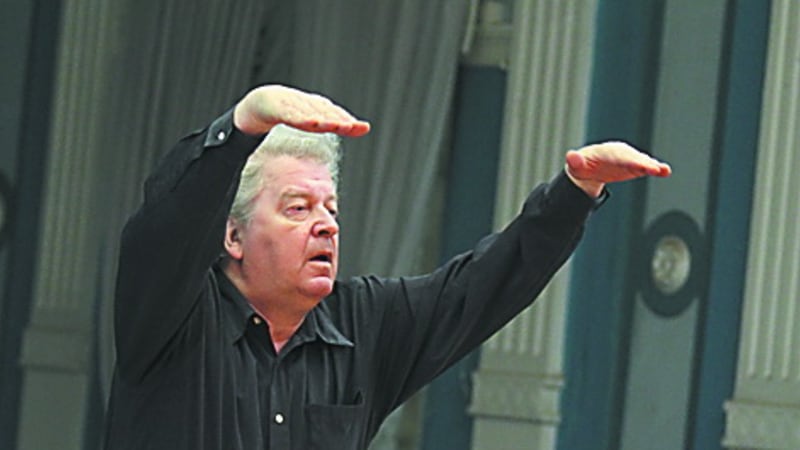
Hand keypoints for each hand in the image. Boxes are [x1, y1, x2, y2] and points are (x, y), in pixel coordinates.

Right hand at [233, 85, 370, 136]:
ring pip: (307, 111)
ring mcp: (290, 103)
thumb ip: (335, 124)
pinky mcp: (275, 107)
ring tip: (334, 125)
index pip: (333, 113)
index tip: (361, 128)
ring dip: (321, 118)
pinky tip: (309, 122)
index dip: (347, 120)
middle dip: (338, 118)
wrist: (257, 104)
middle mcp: (305, 102)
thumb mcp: (313, 120)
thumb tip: (364, 129)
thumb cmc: (289, 111)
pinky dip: (299, 116)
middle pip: (323, 111)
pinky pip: (288, 113)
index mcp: (315, 106)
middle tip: (350, 127)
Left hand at [565, 141, 671, 196]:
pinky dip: (655, 168)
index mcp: (606, 151)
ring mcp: (628, 158)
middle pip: (633, 158)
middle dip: (643, 163)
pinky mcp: (634, 166)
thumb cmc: (581, 166)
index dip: (629, 161)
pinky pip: (645, 166)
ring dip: (652, 165)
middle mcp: (620, 152)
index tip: (639, 166)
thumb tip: (571, 157)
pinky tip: (665, 171)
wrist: (588, 168)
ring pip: (641, 161)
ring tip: (664, 170)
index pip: (618, 156)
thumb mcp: (576, 165)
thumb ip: (575, 161)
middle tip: (654, 169)